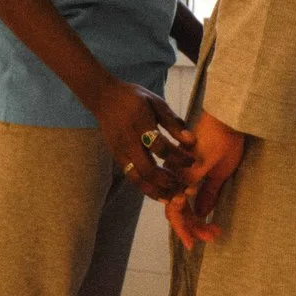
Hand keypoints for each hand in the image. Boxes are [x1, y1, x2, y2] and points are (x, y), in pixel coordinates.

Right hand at [93, 81, 193, 198]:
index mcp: (140, 124)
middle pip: (147, 169)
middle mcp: (128, 141)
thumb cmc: (134, 98)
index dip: (178, 156)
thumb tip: (191, 141)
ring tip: (172, 197)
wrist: (104, 98)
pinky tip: (159, 193)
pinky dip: (146, 188)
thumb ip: (173, 122)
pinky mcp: (116, 158)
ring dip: (156, 191)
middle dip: (167, 181)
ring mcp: (120, 152)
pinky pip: (131, 177)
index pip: (160, 146)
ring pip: (137, 178)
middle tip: (184, 186)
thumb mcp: (156, 102)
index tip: (192, 160)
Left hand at [167, 110, 247, 247]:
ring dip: (194, 226)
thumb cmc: (225, 142)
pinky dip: (193, 214)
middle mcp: (178, 178)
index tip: (208, 236)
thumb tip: (202, 213)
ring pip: (178, 210)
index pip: (180, 208)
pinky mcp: (186, 171)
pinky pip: (182, 198)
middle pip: (176, 212)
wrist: (228, 120)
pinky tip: (205, 220)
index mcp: (185, 178)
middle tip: (210, 239)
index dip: (190, 225)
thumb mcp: (219, 173)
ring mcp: (179, 175)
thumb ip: (209, 192)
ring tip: (212, 234)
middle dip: (192, 230)